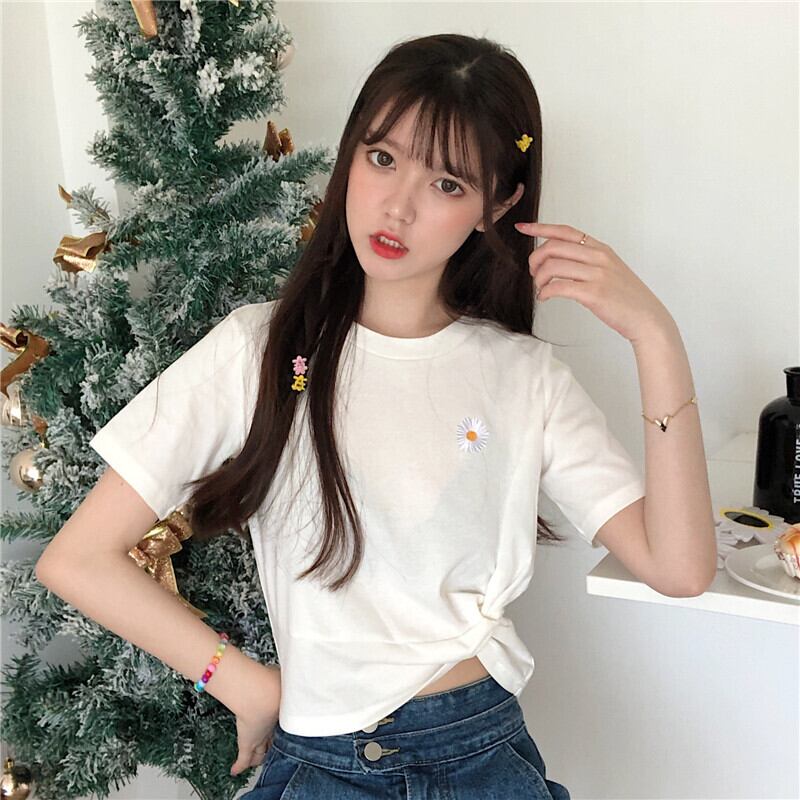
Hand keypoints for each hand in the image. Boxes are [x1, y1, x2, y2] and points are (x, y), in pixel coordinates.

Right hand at [229, 664, 280, 776]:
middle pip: (273, 739)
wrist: (263, 694)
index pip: (282, 724)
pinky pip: (244, 758)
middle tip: (272, 745)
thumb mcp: (281, 674)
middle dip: (272, 743)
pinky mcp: (247, 742)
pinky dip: (240, 766)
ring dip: (258, 756)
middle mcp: (272, 726)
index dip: (282, 727)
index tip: (283, 727)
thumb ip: (284, 674)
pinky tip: (235, 771)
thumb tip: (289, 667)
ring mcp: (260, 736)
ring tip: (256, 760)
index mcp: (282, 711)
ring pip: (260, 751)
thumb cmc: (273, 682)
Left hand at [514, 221, 675, 345]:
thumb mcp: (609, 270)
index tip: (522, 228)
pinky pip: (558, 287)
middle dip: (535, 260)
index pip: (565, 231)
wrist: (647, 318)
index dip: (540, 228)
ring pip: (552, 266)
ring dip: (539, 279)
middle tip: (534, 274)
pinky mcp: (593, 293)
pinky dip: (544, 292)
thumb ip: (587, 261)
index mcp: (600, 248)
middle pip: (553, 247)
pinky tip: (544, 298)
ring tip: (541, 289)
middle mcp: (598, 257)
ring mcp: (597, 274)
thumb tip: (557, 261)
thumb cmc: (625, 297)